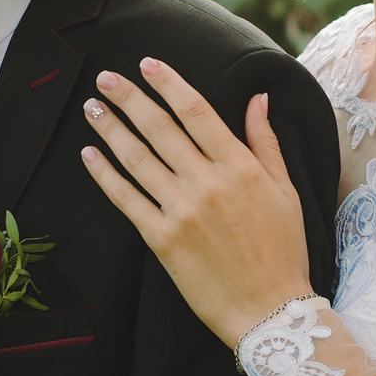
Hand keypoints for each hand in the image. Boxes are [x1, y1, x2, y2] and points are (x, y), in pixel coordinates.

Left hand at [80, 58, 313, 348]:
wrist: (270, 311)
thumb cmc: (283, 251)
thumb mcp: (286, 192)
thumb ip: (266, 143)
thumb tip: (258, 98)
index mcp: (239, 167)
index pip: (196, 112)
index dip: (169, 84)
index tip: (147, 64)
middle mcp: (207, 183)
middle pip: (159, 128)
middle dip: (129, 98)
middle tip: (105, 77)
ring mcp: (182, 211)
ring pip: (137, 159)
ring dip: (111, 129)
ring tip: (92, 107)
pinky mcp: (162, 240)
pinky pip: (126, 200)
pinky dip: (105, 175)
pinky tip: (90, 154)